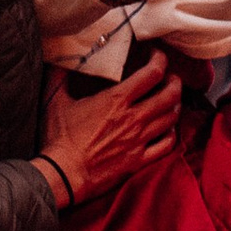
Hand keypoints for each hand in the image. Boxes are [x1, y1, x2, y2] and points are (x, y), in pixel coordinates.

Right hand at [41, 54, 179, 206]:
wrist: (63, 174)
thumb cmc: (59, 138)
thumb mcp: (55, 100)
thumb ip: (59, 75)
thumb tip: (59, 56)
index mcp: (116, 100)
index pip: (152, 73)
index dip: (160, 60)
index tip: (157, 56)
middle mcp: (133, 118)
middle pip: (170, 94)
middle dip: (175, 82)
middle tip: (171, 77)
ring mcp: (139, 140)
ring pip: (171, 118)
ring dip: (175, 105)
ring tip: (171, 100)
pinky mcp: (139, 160)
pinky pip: (167, 145)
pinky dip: (171, 134)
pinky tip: (167, 129)